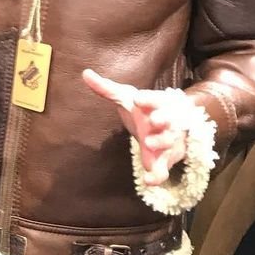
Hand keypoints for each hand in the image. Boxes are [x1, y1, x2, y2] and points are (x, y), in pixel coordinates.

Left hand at [82, 69, 186, 185]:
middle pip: (168, 120)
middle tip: (152, 121)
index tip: (138, 99)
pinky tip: (148, 181)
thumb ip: (106, 89)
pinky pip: (164, 169)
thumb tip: (85, 73)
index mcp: (157, 103)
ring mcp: (168, 141)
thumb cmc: (143, 109)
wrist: (166, 125)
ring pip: (169, 142)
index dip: (148, 98)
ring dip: (161, 143)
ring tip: (148, 145)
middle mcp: (166, 122)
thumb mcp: (125, 97)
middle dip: (162, 120)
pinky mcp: (166, 160)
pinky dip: (158, 175)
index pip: (155, 98)